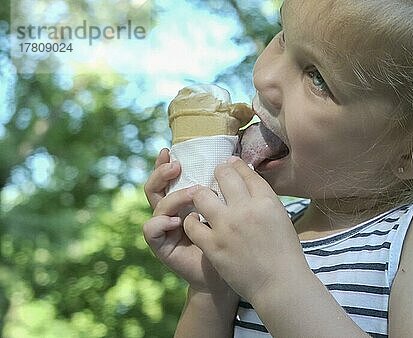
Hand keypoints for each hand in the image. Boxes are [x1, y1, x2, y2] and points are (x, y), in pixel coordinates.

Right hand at [142, 149, 233, 295]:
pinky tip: (176, 220)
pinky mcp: (161, 246)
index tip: (174, 150)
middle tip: (175, 165)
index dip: (167, 162)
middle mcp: (171, 211)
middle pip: (156, 185)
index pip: (171, 177)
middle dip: (162, 172)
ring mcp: (164, 228)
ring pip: (156, 202)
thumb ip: (226, 190)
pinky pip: (150, 230)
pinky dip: (160, 222)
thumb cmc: (233, 242)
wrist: (227, 277)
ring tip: (192, 194)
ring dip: (173, 195)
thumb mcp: (231, 210)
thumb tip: (235, 160)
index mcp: (186, 201)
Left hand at [183, 157, 309, 302]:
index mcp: (267, 201)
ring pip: (202, 196)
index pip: (246, 171)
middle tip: (214, 177)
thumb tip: (248, 180)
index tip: (229, 164)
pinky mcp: (213, 246)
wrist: (280, 284)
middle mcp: (246, 209)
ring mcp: (228, 227)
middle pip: (224, 176)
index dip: (235, 165)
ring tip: (202, 200)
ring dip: (200, 195)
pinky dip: (191, 222)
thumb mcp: (281, 217)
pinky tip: (195, 222)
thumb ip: (264, 199)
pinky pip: (191, 225)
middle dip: (217, 173)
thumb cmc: (284, 252)